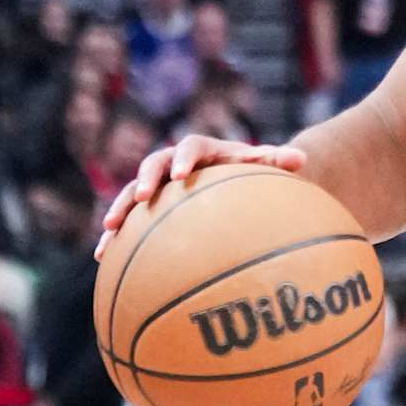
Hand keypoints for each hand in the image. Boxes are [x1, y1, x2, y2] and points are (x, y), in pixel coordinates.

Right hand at [96, 133, 306, 258]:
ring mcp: (159, 187)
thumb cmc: (252, 174)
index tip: (182, 173)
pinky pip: (128, 222)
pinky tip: (102, 259)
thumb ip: (278, 161)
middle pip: (153, 166)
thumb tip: (302, 159)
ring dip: (119, 210)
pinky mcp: (149, 209)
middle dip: (144, 181)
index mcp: (203, 150)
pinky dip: (115, 238)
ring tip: (108, 232)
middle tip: (140, 199)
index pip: (191, 146)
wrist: (235, 183)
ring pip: (131, 194)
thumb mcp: (266, 168)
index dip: (184, 158)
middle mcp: (175, 164)